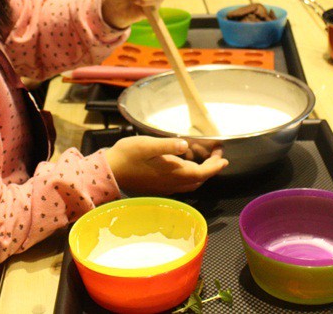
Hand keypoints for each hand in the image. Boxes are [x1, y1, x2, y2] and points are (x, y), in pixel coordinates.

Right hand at [105, 136, 227, 194]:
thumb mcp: (147, 145)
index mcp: (172, 173)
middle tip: (216, 154)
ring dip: (201, 172)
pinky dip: (189, 175)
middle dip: (211, 168)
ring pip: (190, 183)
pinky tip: (184, 164)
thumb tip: (186, 145)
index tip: (223, 155)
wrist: (109, 172)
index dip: (215, 165)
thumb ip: (167, 145)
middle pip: (199, 179)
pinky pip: (181, 183)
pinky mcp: (158, 187)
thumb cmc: (127, 156)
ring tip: (203, 158)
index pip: (202, 173)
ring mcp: (165, 187)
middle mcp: (172, 183)